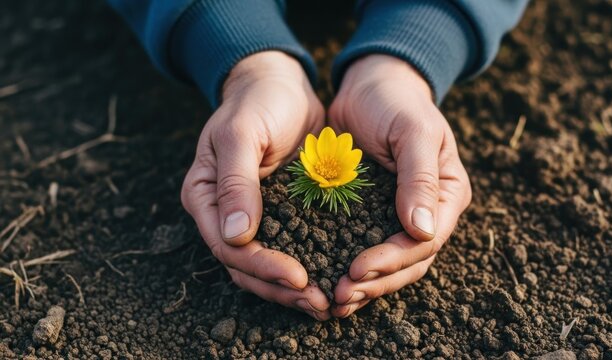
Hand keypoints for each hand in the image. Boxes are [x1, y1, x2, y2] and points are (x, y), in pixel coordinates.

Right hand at [181, 51, 329, 319]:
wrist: (279, 85)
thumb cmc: (256, 102)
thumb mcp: (242, 134)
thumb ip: (236, 183)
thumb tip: (235, 236)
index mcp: (205, 197)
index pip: (228, 247)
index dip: (262, 267)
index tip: (299, 278)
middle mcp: (224, 214)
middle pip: (246, 267)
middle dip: (282, 289)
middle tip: (321, 303)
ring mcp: (253, 217)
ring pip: (268, 267)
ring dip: (296, 289)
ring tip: (331, 303)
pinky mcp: (282, 214)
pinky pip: (294, 248)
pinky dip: (312, 265)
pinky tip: (337, 278)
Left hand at [328, 55, 471, 316]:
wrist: (369, 83)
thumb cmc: (396, 101)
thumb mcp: (413, 132)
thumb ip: (419, 179)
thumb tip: (423, 232)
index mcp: (447, 196)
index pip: (425, 242)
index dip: (392, 261)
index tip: (356, 268)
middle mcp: (427, 213)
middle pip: (408, 263)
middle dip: (375, 282)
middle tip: (340, 295)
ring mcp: (398, 216)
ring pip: (387, 264)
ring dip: (363, 284)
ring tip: (332, 299)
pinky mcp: (369, 214)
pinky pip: (363, 247)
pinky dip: (347, 264)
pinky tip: (326, 278)